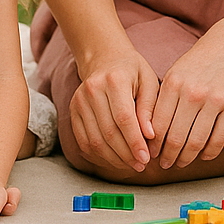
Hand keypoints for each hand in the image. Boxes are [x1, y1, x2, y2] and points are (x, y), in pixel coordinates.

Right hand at [69, 49, 158, 171]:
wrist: (104, 58)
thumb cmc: (132, 71)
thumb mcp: (149, 81)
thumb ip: (150, 108)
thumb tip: (150, 137)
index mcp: (114, 80)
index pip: (124, 118)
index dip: (135, 142)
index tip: (146, 158)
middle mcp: (92, 90)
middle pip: (108, 132)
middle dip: (126, 154)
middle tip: (140, 166)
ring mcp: (79, 101)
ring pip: (95, 140)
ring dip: (113, 159)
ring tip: (130, 165)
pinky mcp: (73, 111)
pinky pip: (84, 141)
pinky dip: (99, 155)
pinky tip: (114, 160)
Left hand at [147, 33, 223, 168]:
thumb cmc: (197, 62)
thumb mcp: (174, 74)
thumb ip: (162, 100)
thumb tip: (149, 133)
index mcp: (172, 84)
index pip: (157, 125)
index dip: (152, 145)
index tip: (150, 153)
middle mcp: (191, 93)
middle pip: (175, 138)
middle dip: (167, 157)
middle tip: (164, 164)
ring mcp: (213, 100)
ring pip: (196, 142)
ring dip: (186, 159)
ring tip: (181, 163)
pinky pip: (218, 139)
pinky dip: (209, 153)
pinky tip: (202, 156)